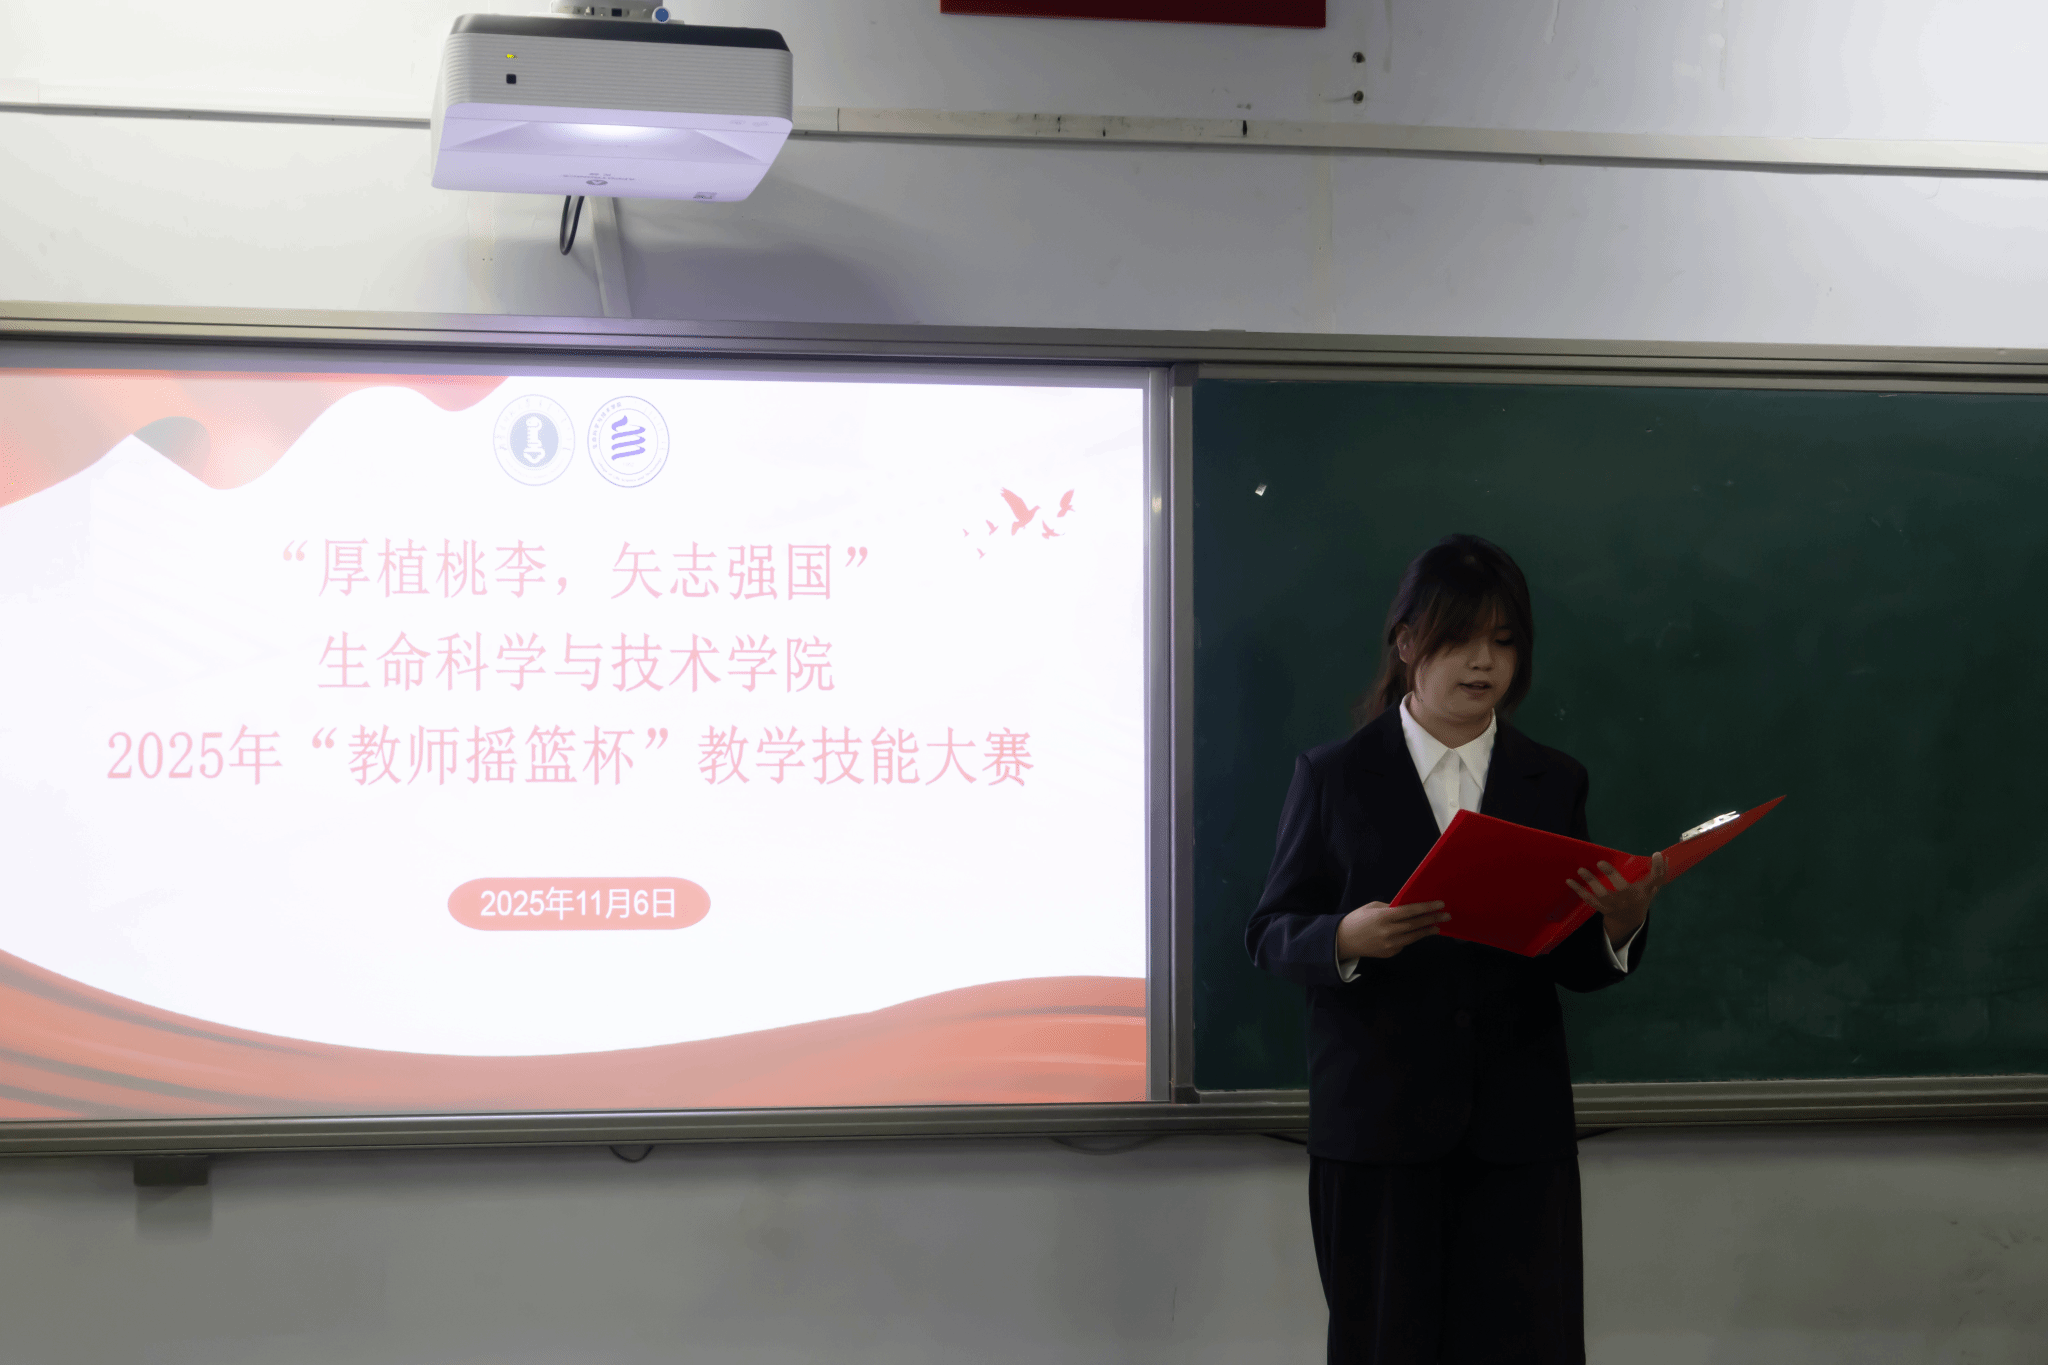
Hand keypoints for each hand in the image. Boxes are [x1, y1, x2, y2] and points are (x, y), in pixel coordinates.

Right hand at [1335, 900, 1449, 960]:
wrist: (1343, 941)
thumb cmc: (1357, 920)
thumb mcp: (1372, 907)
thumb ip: (1390, 908)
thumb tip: (1408, 908)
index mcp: (1384, 916)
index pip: (1410, 911)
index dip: (1426, 908)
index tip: (1440, 904)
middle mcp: (1389, 931)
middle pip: (1416, 924)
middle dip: (1433, 919)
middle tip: (1447, 915)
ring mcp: (1390, 944)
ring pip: (1414, 937)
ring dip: (1427, 931)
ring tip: (1437, 926)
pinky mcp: (1390, 953)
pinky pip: (1405, 944)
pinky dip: (1411, 937)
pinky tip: (1416, 933)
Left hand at [1566, 852, 1665, 946]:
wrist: (1629, 921)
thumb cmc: (1639, 898)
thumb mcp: (1650, 887)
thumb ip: (1656, 874)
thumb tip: (1661, 856)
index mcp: (1643, 892)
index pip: (1655, 880)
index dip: (1658, 868)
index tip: (1656, 854)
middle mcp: (1630, 899)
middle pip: (1622, 889)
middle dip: (1612, 876)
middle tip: (1601, 862)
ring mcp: (1615, 905)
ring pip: (1603, 895)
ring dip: (1591, 882)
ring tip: (1581, 870)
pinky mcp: (1603, 909)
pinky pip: (1590, 900)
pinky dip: (1579, 891)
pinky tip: (1569, 881)